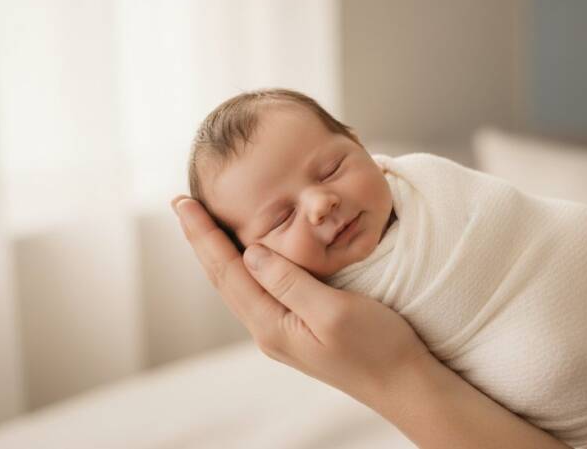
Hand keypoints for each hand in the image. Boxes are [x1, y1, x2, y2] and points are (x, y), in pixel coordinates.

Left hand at [171, 195, 431, 402]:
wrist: (403, 383)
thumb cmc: (377, 348)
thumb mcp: (334, 312)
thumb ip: (290, 282)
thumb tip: (251, 252)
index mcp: (272, 325)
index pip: (227, 271)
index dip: (203, 235)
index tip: (183, 203)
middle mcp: (269, 330)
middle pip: (225, 278)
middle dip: (202, 240)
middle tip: (183, 204)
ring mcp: (283, 332)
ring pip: (239, 285)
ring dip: (219, 252)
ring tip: (204, 224)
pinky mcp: (298, 329)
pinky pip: (259, 291)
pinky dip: (244, 265)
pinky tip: (247, 256)